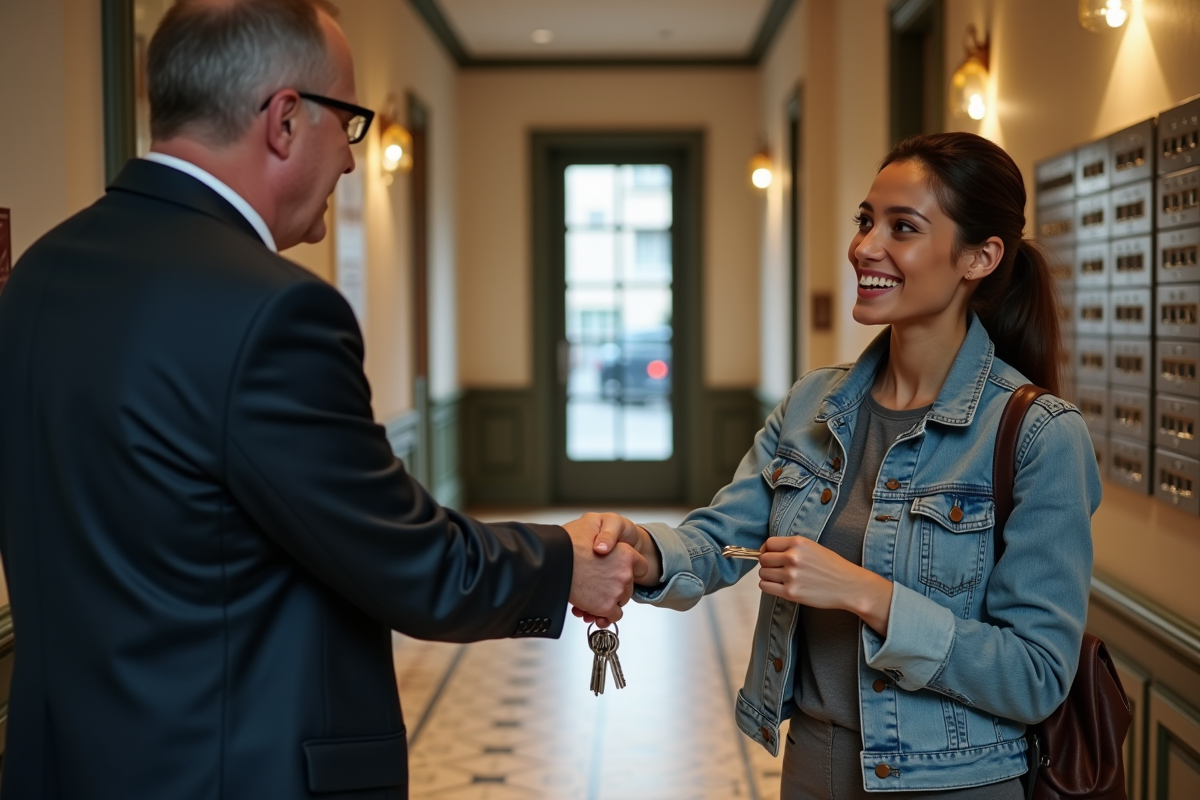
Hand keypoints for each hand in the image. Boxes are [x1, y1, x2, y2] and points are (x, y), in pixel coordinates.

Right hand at [563, 513, 647, 626]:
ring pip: (620, 601)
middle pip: (628, 586)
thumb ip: (606, 534)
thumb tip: (606, 545)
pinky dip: (603, 615)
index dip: (630, 569)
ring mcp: (617, 591)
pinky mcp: (606, 606)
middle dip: (615, 587)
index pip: (641, 566)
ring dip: (607, 601)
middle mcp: (625, 573)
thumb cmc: (568, 542)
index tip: (621, 572)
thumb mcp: (592, 523)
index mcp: (626, 553)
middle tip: (598, 584)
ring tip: (591, 596)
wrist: (553, 560)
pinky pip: (612, 616)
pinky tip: (591, 607)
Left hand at [758, 536, 893, 635]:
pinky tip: (780, 586)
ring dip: (768, 576)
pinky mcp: (791, 592)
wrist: (849, 586)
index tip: (770, 555)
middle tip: (777, 569)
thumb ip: (791, 547)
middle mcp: (793, 557)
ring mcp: (791, 575)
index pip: (769, 543)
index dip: (767, 550)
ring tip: (781, 578)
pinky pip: (765, 587)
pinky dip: (769, 586)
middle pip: (763, 559)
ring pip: (763, 573)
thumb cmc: (833, 567)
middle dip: (767, 564)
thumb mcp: (813, 547)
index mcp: (798, 543)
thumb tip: (768, 551)